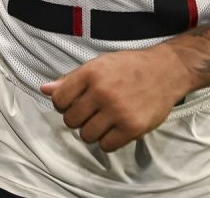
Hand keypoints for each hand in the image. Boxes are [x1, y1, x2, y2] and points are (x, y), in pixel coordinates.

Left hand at [39, 43, 194, 151]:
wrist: (166, 71)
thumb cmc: (128, 67)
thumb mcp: (98, 64)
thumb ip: (70, 79)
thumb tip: (44, 89)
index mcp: (90, 73)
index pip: (58, 99)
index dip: (62, 104)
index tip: (73, 103)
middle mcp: (102, 92)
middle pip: (71, 120)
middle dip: (77, 119)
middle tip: (90, 112)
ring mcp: (117, 111)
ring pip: (86, 136)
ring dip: (91, 131)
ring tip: (102, 121)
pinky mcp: (132, 127)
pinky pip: (107, 146)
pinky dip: (107, 141)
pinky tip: (114, 129)